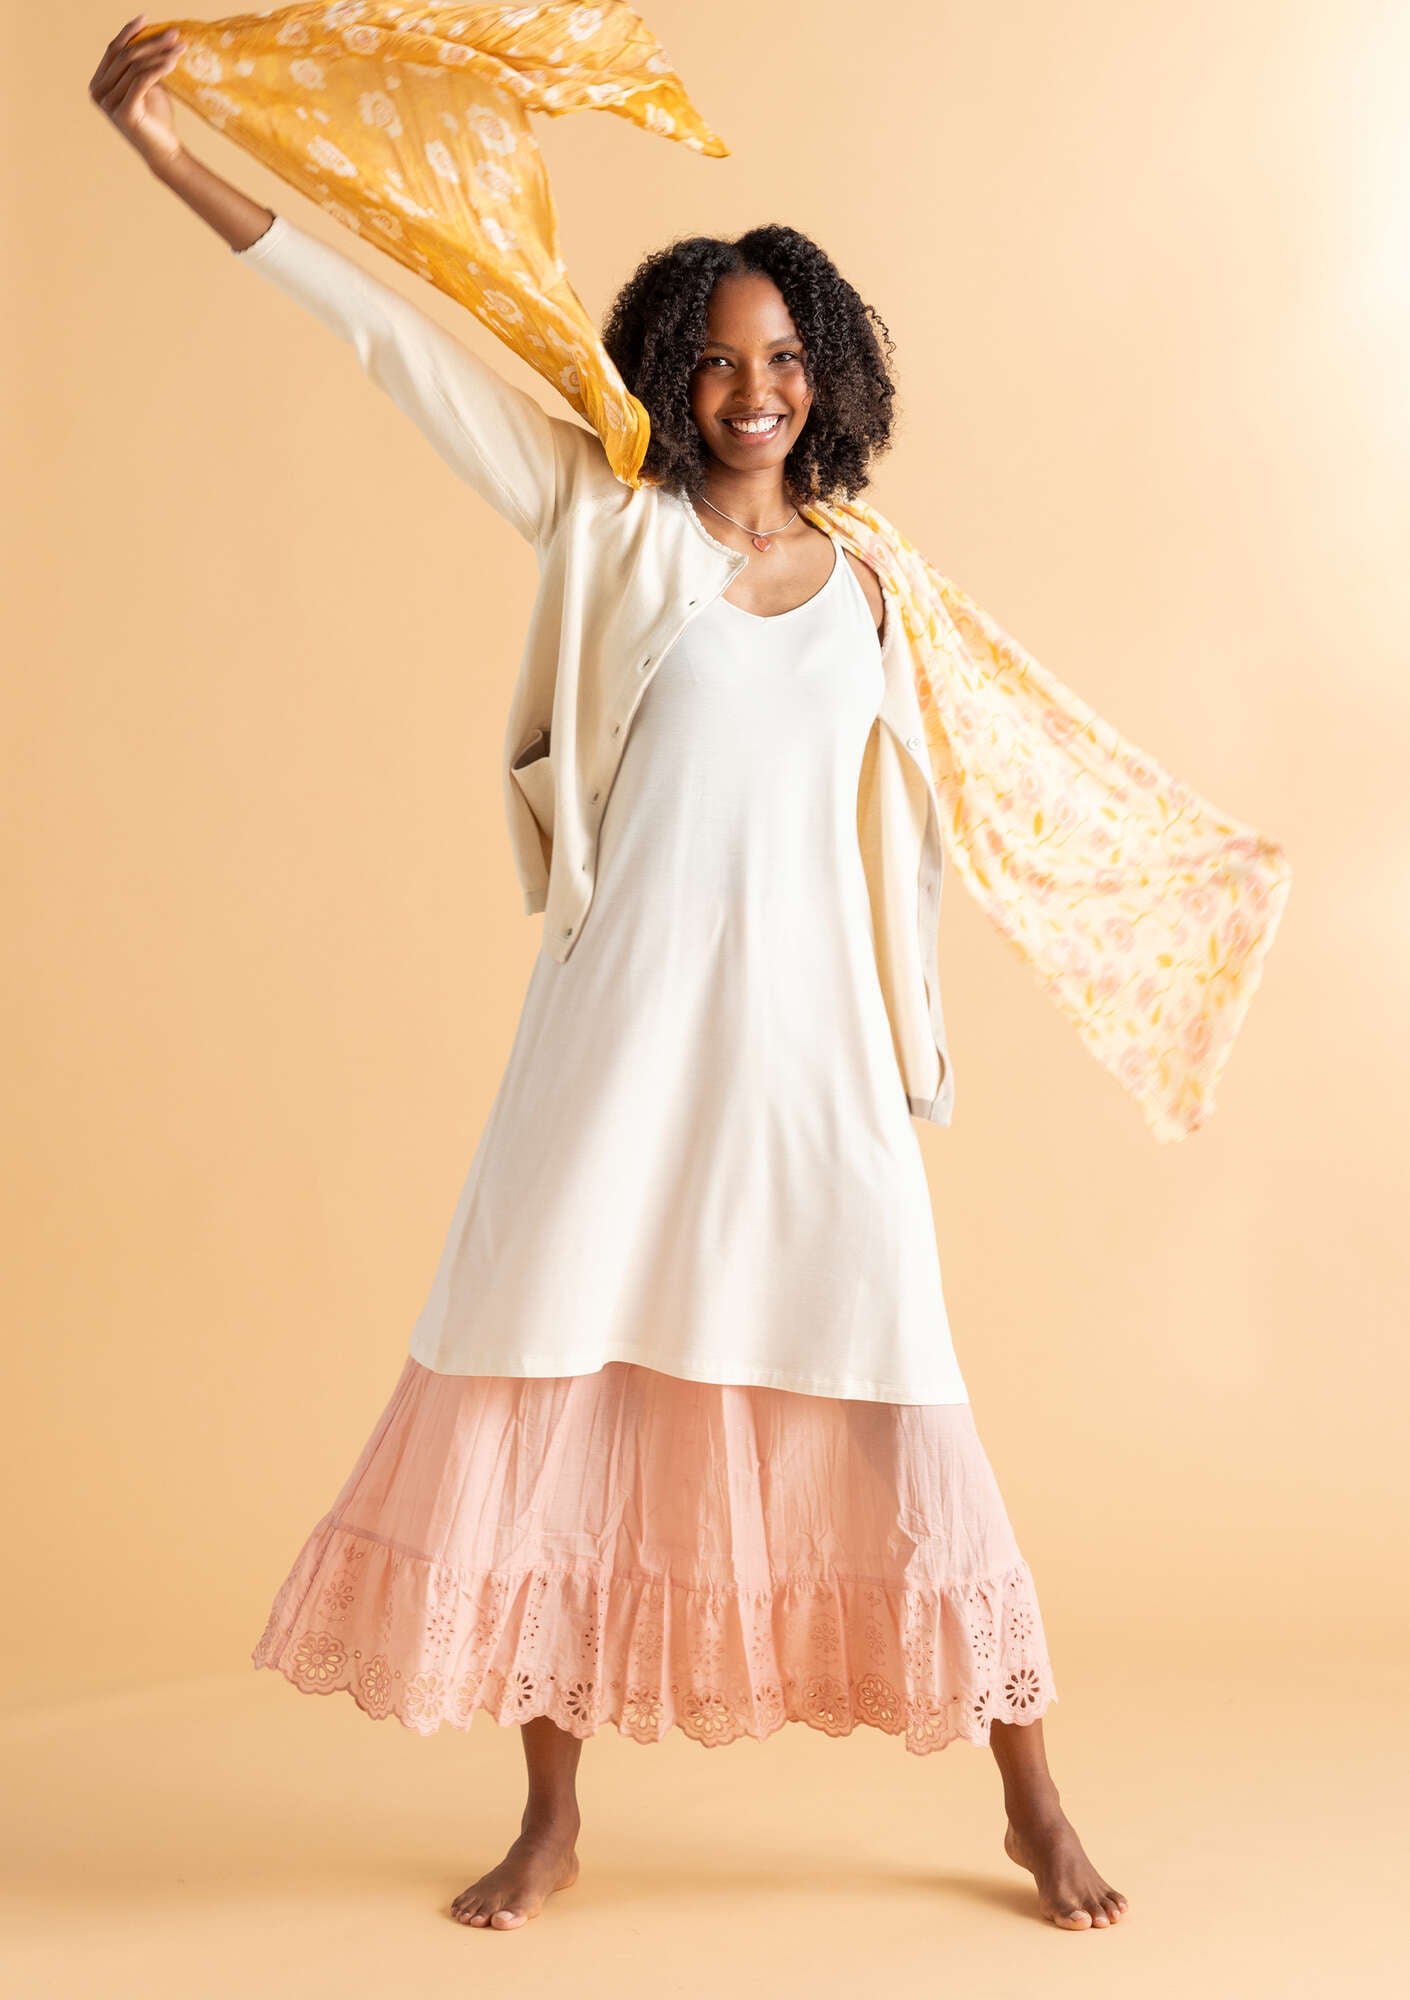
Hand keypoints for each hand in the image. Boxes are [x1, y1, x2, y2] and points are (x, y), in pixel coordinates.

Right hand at [88, 14, 185, 172]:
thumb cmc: (156, 118)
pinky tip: (173, 62)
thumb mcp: (146, 85)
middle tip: (173, 34)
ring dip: (159, 54)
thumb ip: (140, 64)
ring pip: (135, 67)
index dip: (128, 33)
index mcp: (98, 83)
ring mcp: (109, 103)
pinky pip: (142, 81)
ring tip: (180, 48)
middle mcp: (98, 92)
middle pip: (125, 56)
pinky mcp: (124, 112)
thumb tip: (148, 35)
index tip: (146, 19)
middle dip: (150, 42)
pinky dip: (158, 69)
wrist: (164, 151)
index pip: (113, 50)